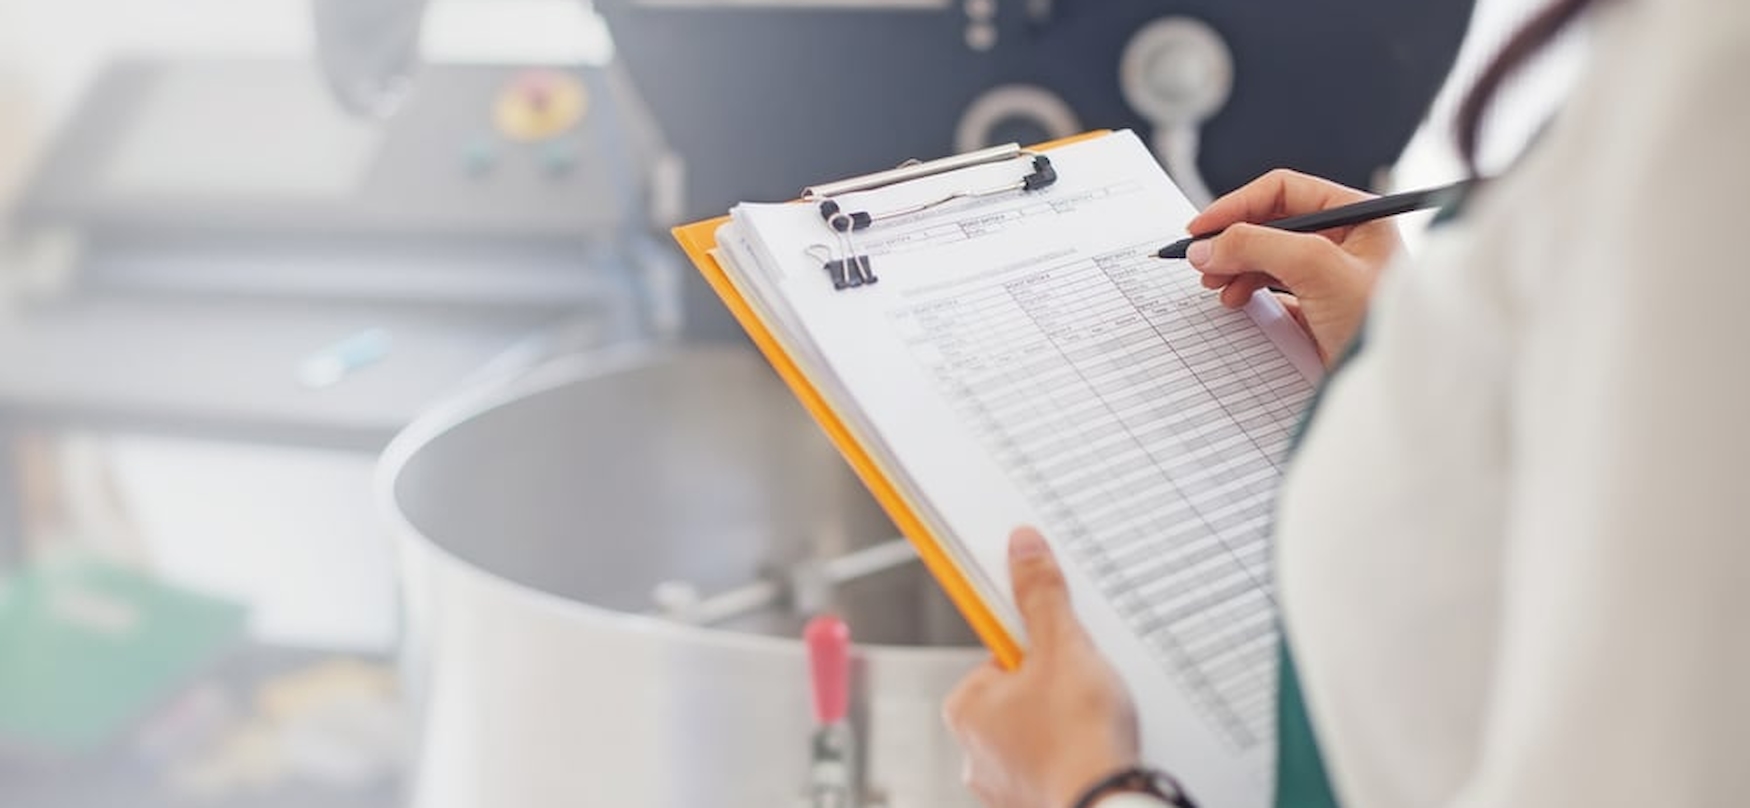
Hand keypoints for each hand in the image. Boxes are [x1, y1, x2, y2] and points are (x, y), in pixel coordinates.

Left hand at [944, 528, 1139, 807]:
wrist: (1108, 807)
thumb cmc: (1079, 738)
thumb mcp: (1064, 649)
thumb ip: (1042, 596)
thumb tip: (1023, 548)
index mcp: (966, 707)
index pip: (1000, 655)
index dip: (1040, 646)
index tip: (1063, 647)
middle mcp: (974, 749)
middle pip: (1021, 692)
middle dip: (1056, 686)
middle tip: (1086, 687)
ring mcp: (1002, 783)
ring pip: (1039, 730)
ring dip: (1066, 722)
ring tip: (1095, 722)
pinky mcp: (1033, 803)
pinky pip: (1054, 765)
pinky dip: (1074, 756)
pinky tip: (1096, 753)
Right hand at [1184, 169, 1404, 363]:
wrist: (1392, 386)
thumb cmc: (1377, 322)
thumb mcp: (1316, 268)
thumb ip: (1258, 246)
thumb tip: (1208, 245)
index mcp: (1355, 214)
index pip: (1283, 191)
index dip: (1237, 205)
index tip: (1201, 228)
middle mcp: (1344, 238)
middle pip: (1270, 223)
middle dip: (1232, 240)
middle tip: (1203, 260)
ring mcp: (1331, 273)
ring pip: (1267, 255)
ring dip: (1235, 266)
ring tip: (1217, 285)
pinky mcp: (1319, 305)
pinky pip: (1273, 286)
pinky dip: (1248, 290)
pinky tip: (1237, 302)